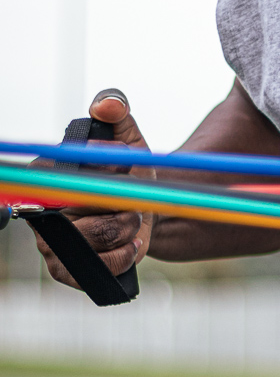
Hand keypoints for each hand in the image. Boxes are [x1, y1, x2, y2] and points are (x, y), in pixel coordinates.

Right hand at [33, 89, 153, 290]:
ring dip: (128, 225)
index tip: (124, 166)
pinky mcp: (64, 271)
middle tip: (128, 197)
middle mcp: (39, 208)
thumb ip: (117, 111)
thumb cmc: (128, 175)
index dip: (111, 166)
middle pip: (90, 201)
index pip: (76, 165)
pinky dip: (125, 254)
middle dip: (123, 198)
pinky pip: (101, 266)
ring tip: (129, 219)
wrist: (143, 215)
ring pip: (101, 234)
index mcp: (46, 172)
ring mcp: (48, 243)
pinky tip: (130, 243)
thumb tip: (107, 105)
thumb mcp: (128, 139)